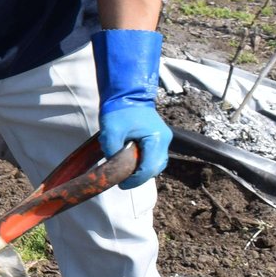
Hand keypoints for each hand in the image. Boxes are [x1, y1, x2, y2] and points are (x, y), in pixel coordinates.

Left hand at [94, 29, 170, 188]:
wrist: (126, 92)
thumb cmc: (119, 109)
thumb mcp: (111, 132)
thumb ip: (113, 152)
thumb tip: (113, 167)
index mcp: (156, 139)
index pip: (149, 168)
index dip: (135, 180)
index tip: (121, 184)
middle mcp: (164, 140)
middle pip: (155, 168)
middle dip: (138, 176)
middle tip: (121, 179)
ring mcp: (163, 138)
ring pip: (155, 163)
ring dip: (140, 169)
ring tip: (124, 170)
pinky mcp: (157, 137)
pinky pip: (152, 155)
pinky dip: (142, 161)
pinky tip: (128, 160)